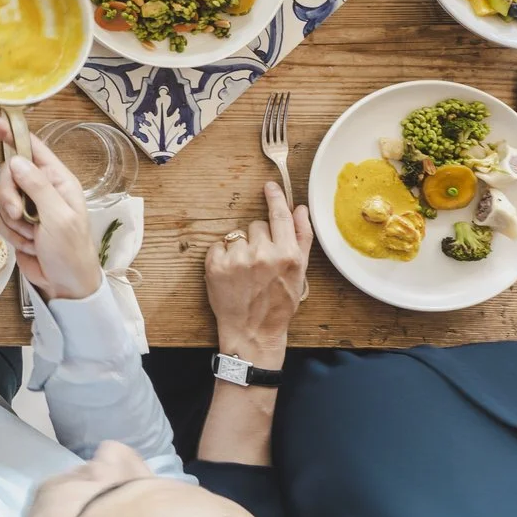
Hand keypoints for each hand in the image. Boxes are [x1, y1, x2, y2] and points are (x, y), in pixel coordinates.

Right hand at [0, 116, 101, 300]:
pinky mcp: (16, 224)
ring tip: (32, 236)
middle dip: (8, 195)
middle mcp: (42, 189)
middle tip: (18, 215)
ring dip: (13, 221)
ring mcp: (28, 206)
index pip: (31, 147)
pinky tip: (27, 244)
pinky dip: (10, 233)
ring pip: (1, 197)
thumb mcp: (59, 217)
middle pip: (8, 173)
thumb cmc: (71, 252)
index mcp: (58, 180)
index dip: (10, 132)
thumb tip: (16, 160)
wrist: (65, 285)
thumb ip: (37, 187)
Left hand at [206, 181, 309, 367]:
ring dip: (241, 248)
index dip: (274, 198)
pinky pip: (219, 246)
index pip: (280, 216)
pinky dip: (223, 256)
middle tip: (261, 263)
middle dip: (259, 238)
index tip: (268, 186)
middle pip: (257, 225)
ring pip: (238, 235)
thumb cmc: (279, 303)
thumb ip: (301, 238)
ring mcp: (237, 259)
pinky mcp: (215, 265)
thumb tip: (301, 208)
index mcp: (287, 255)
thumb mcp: (300, 273)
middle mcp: (263, 254)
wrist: (253, 330)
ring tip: (246, 272)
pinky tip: (231, 274)